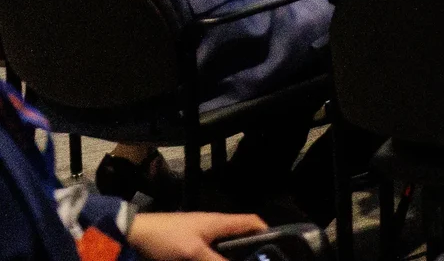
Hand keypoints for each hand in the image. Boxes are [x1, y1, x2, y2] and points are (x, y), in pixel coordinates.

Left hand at [128, 212, 265, 260]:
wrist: (133, 235)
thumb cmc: (167, 237)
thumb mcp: (193, 252)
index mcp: (219, 222)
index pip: (251, 222)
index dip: (266, 232)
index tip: (275, 248)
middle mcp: (213, 228)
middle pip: (239, 238)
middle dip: (248, 251)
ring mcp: (199, 238)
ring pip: (222, 249)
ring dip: (229, 258)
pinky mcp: (186, 248)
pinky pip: (207, 255)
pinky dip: (214, 260)